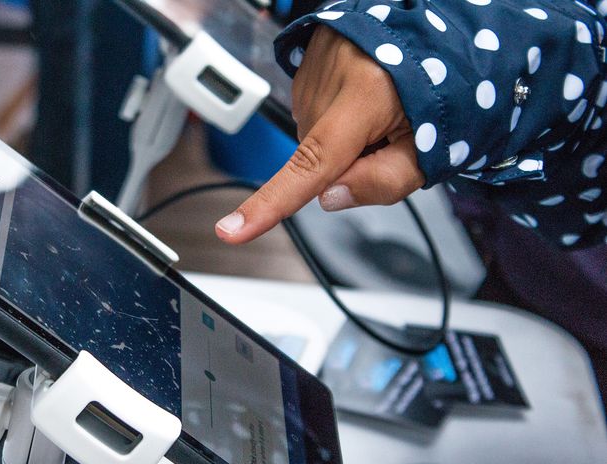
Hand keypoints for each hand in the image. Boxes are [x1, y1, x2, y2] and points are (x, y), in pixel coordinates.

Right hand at [215, 26, 424, 243]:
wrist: (428, 28)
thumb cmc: (439, 86)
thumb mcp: (431, 148)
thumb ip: (384, 182)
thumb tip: (329, 198)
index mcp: (366, 95)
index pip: (311, 166)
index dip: (270, 204)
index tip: (230, 230)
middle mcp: (330, 80)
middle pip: (318, 156)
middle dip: (350, 160)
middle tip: (389, 137)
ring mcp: (313, 69)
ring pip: (314, 137)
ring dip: (342, 137)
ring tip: (379, 111)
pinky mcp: (306, 65)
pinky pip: (313, 113)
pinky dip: (335, 116)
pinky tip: (362, 98)